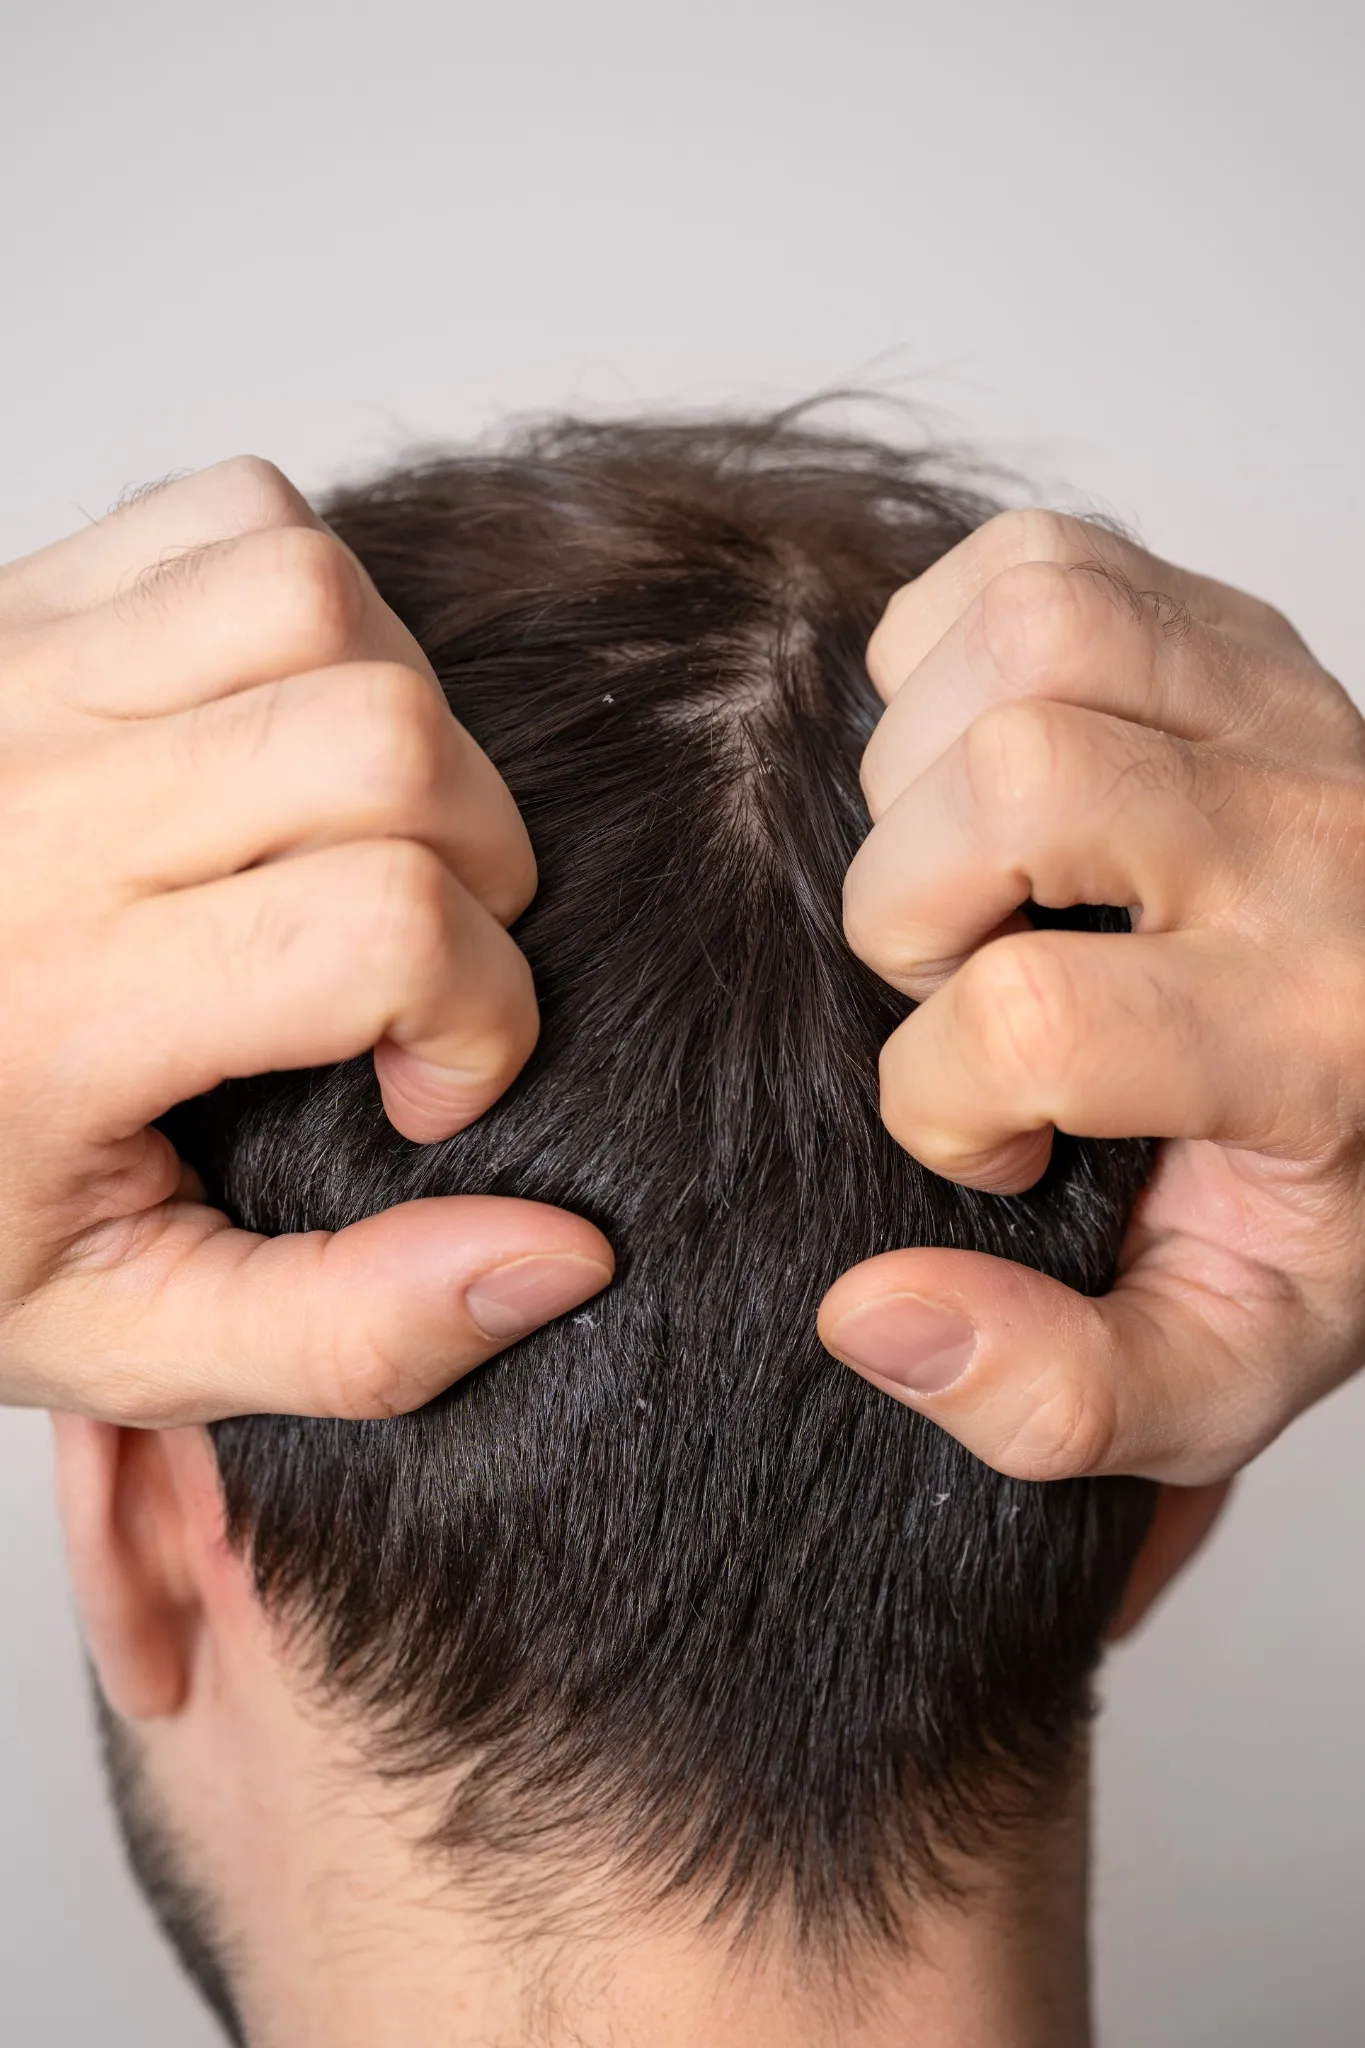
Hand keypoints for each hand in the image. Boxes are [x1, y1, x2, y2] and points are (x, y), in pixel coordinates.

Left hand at [0, 459, 611, 1424]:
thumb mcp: (120, 1333)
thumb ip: (349, 1330)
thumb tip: (563, 1252)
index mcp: (66, 1006)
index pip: (382, 924)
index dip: (482, 1014)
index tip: (425, 1089)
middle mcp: (40, 817)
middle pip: (386, 743)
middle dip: (477, 864)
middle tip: (416, 968)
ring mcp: (22, 684)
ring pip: (318, 599)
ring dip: (405, 720)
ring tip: (358, 839)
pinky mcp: (21, 606)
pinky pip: (231, 515)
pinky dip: (310, 608)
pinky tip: (278, 736)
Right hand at [820, 509, 1364, 1486]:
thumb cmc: (1325, 1199)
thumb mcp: (1223, 1363)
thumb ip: (1059, 1396)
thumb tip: (869, 1315)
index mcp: (1315, 1040)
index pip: (1040, 1020)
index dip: (943, 1099)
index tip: (1000, 1141)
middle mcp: (1315, 849)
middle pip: (1019, 782)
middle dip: (910, 905)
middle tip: (964, 981)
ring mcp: (1281, 713)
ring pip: (1031, 636)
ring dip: (923, 759)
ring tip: (964, 868)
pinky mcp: (1232, 631)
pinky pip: (1040, 560)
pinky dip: (950, 652)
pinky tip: (975, 768)